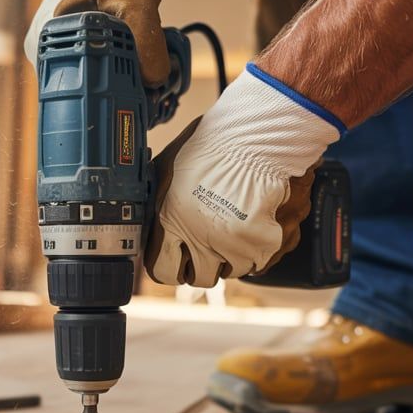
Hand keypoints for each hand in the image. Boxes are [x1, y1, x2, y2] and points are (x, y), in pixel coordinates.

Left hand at [145, 64, 345, 286]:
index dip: (170, 265)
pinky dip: (258, 247)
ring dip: (233, 254)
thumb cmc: (212, 145)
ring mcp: (234, 248)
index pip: (162, 271)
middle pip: (199, 278)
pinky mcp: (264, 246)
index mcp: (171, 224)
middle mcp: (200, 241)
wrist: (257, 135)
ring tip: (236, 224)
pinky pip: (259, 261)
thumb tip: (149, 222)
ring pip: (231, 271)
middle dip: (203, 263)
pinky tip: (255, 222)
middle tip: (210, 243)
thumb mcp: (168, 169)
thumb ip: (157, 203)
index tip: (177, 258)